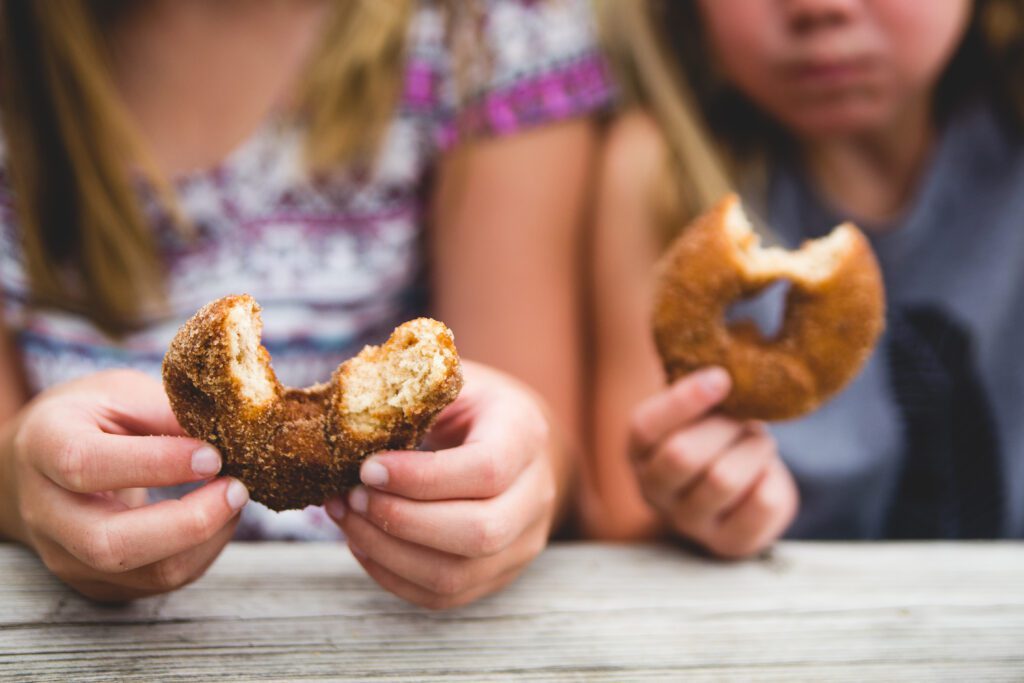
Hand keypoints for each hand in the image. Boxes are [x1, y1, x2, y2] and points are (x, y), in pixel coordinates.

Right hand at [5, 370, 247, 600]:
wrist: (41, 463)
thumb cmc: (91, 419)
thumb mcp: (122, 393)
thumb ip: (166, 412)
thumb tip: (228, 429)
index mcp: (44, 446)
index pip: (87, 466)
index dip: (156, 464)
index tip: (212, 456)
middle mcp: (46, 511)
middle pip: (109, 544)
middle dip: (189, 522)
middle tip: (237, 489)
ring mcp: (67, 556)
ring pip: (144, 574)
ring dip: (207, 540)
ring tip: (234, 498)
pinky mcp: (97, 583)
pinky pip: (160, 582)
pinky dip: (202, 552)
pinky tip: (219, 518)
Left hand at [325, 361, 557, 608]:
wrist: (512, 440)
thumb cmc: (469, 404)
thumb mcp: (448, 380)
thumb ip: (411, 393)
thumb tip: (347, 412)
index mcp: (525, 434)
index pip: (486, 470)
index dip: (421, 478)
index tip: (367, 468)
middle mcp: (536, 494)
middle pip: (479, 532)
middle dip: (400, 521)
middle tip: (350, 496)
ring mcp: (523, 541)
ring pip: (456, 575)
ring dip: (387, 552)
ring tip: (346, 517)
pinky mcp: (499, 573)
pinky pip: (443, 595)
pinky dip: (392, 574)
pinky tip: (362, 541)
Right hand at [629, 367, 797, 557]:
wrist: (742, 487)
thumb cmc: (716, 435)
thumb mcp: (699, 411)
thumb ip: (702, 393)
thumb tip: (725, 370)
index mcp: (638, 451)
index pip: (645, 427)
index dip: (684, 400)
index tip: (722, 377)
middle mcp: (652, 490)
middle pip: (682, 455)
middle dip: (725, 427)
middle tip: (747, 416)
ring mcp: (688, 522)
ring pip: (723, 479)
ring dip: (753, 449)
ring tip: (759, 442)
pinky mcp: (727, 543)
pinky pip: (760, 504)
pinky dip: (773, 479)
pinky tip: (764, 475)